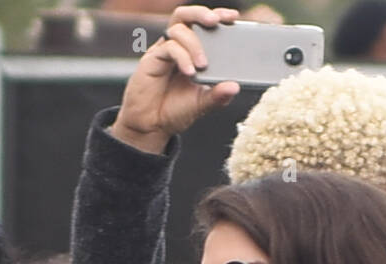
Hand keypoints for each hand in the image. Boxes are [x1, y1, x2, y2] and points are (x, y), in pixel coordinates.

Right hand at [109, 5, 240, 154]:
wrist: (150, 127)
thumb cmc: (173, 111)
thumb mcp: (201, 104)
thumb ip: (218, 95)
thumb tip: (235, 87)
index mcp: (191, 52)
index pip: (203, 24)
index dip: (217, 15)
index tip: (233, 17)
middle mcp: (176, 47)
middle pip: (186, 15)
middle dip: (202, 13)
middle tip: (215, 21)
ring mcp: (163, 52)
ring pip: (178, 28)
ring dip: (194, 43)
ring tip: (203, 65)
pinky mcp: (151, 60)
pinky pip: (169, 47)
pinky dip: (182, 57)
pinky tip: (190, 72)